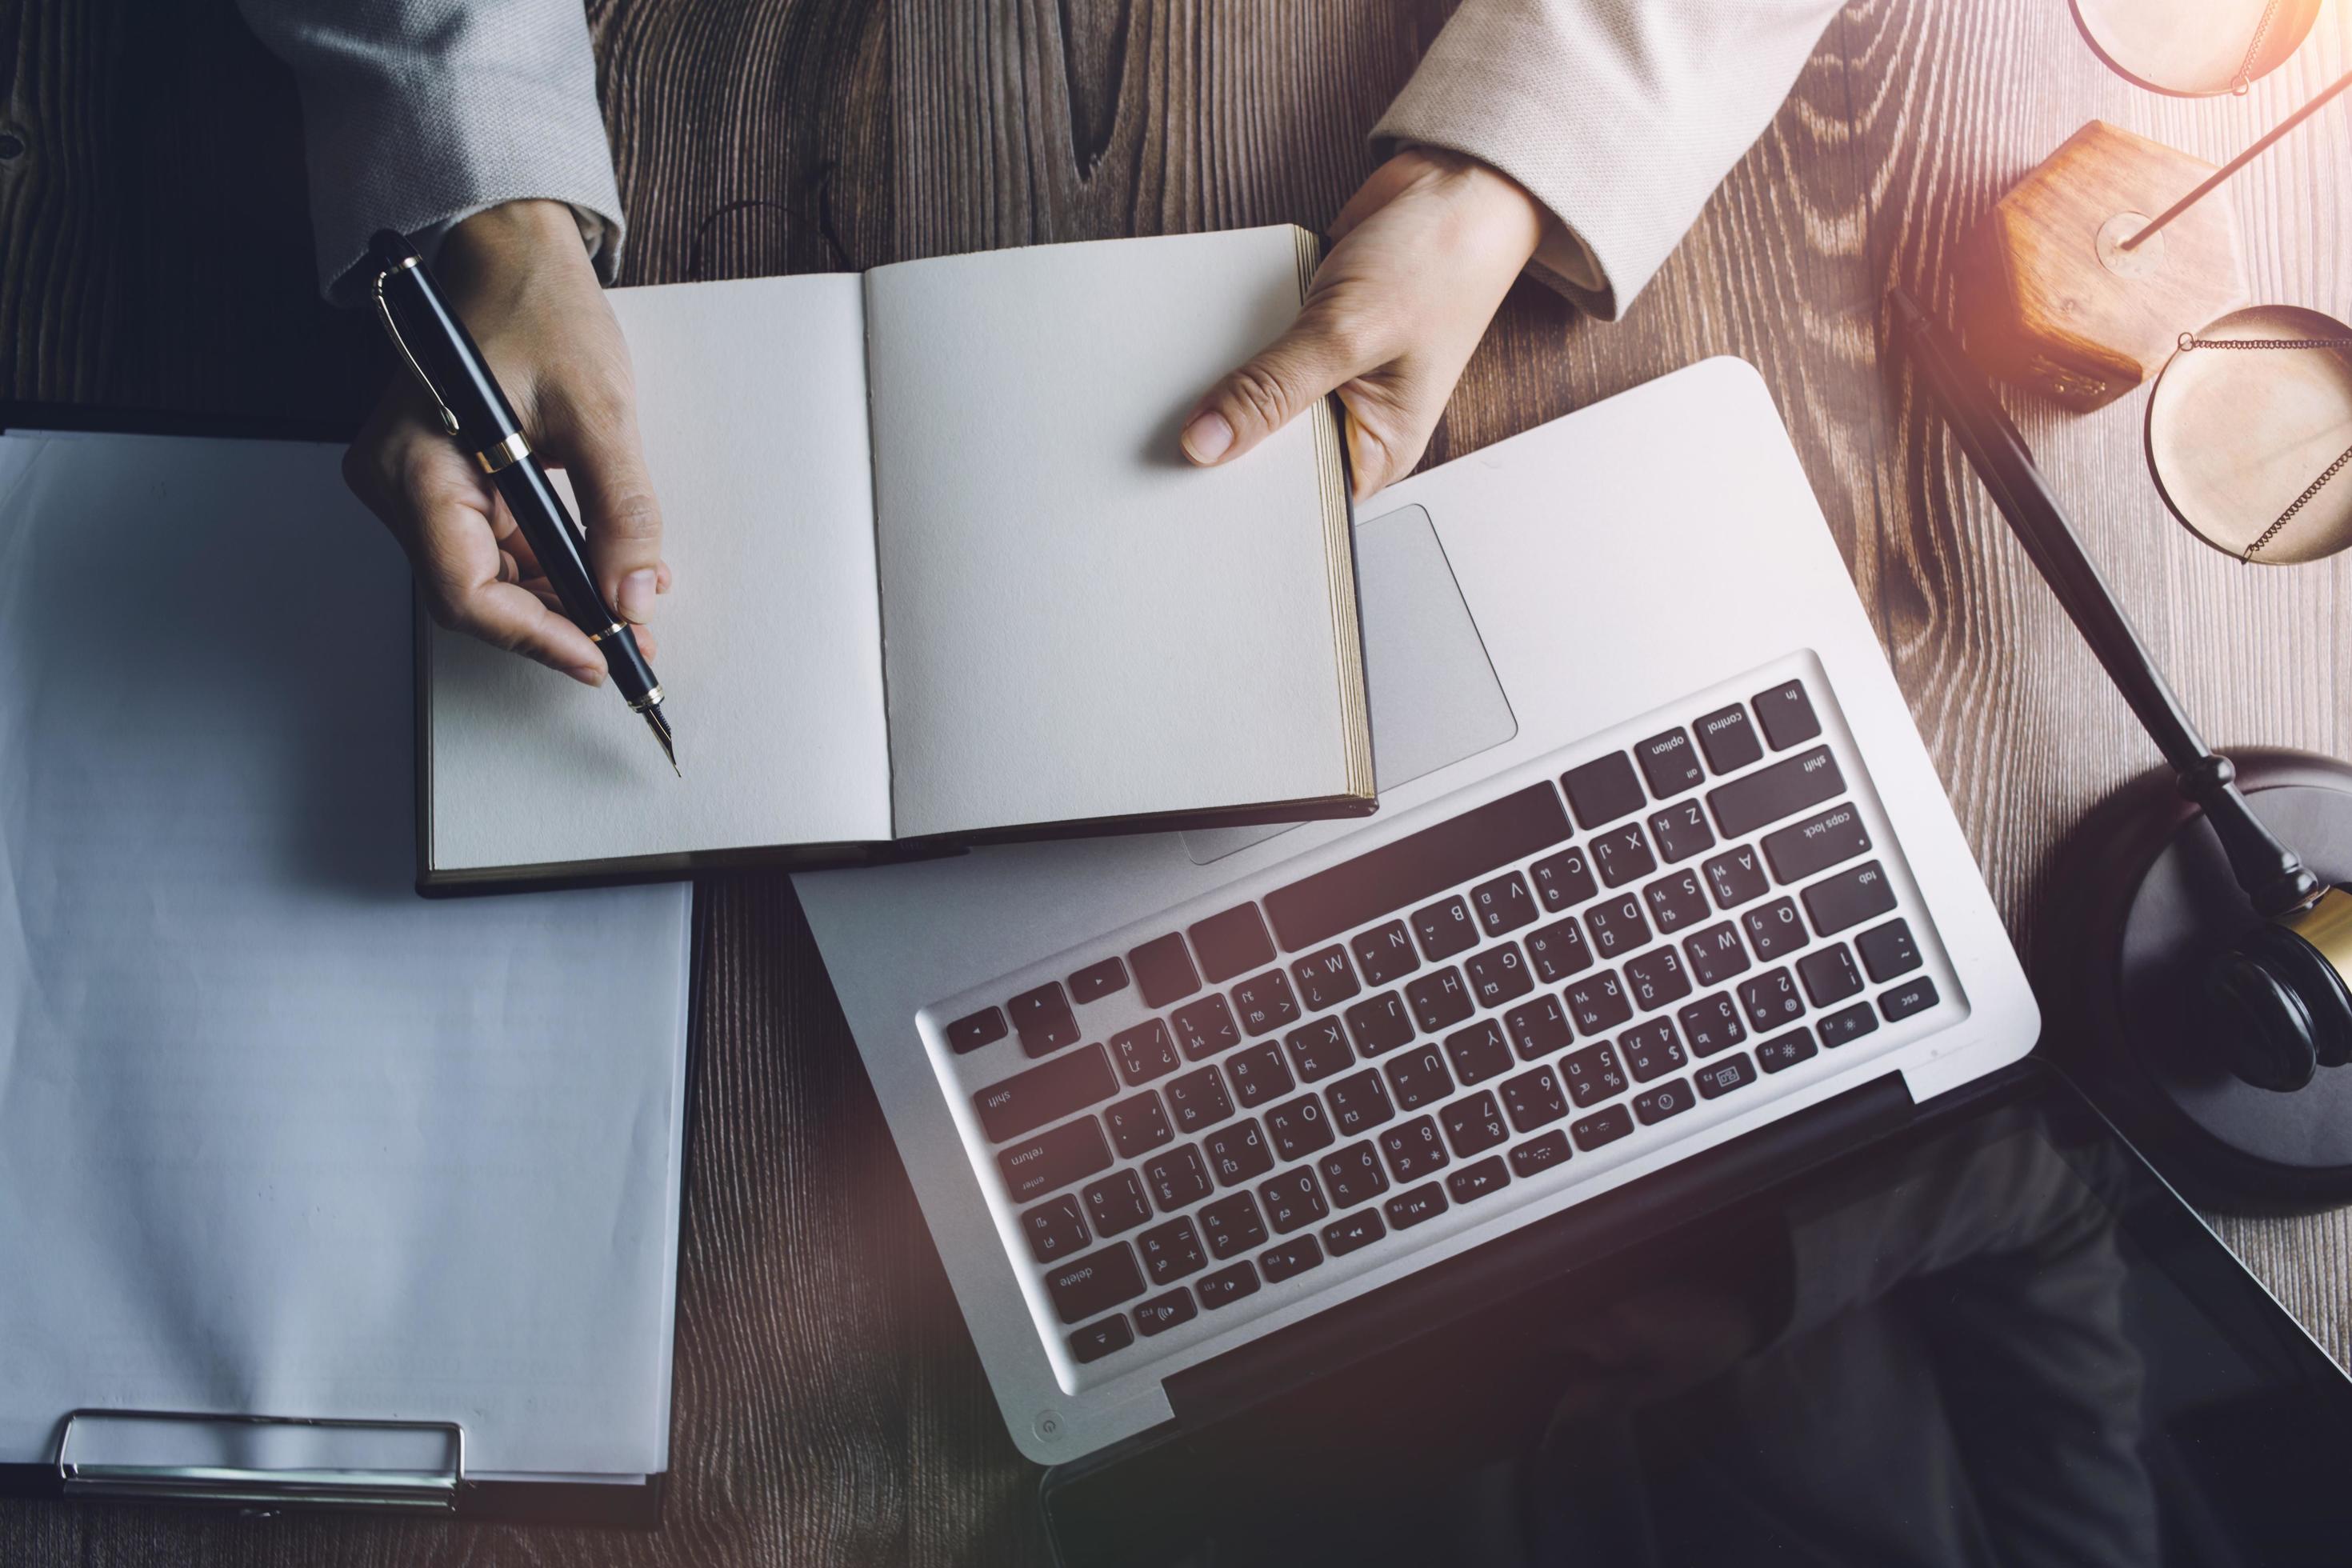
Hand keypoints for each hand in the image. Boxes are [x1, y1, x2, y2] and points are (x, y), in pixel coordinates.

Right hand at [344, 199, 668, 684]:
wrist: (513, 255)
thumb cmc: (538, 307)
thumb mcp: (599, 412)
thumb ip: (622, 512)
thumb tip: (636, 593)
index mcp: (416, 462)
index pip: (465, 589)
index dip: (536, 634)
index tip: (597, 654)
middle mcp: (397, 481)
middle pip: (472, 592)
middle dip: (555, 620)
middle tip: (626, 638)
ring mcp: (415, 483)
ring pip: (485, 576)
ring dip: (557, 597)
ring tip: (626, 603)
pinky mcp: (443, 479)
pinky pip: (492, 545)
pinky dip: (547, 564)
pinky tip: (596, 568)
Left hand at [1181, 150, 1544, 500]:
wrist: (1454, 186)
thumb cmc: (1441, 261)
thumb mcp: (1349, 334)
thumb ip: (1273, 390)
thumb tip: (1209, 441)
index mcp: (1380, 449)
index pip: (1298, 499)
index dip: (1245, 495)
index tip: (1190, 482)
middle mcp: (1353, 423)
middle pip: (1269, 455)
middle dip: (1229, 437)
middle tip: (1177, 431)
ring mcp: (1328, 381)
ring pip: (1255, 404)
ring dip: (1226, 384)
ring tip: (1189, 381)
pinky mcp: (1307, 341)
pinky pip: (1254, 357)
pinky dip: (1234, 344)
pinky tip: (1213, 336)